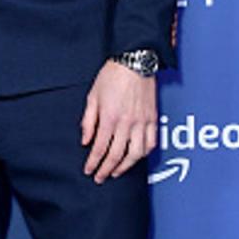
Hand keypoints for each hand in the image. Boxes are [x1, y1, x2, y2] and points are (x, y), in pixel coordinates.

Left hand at [81, 60, 157, 182]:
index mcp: (109, 117)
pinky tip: (136, 158)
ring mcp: (142, 122)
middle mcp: (127, 123)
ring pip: (135, 154)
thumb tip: (86, 141)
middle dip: (106, 170)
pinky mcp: (153, 119)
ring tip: (116, 172)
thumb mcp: (93, 96)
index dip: (93, 163)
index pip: (100, 148)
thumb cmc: (112, 75)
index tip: (88, 170)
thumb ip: (88, 121)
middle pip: (116, 155)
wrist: (135, 61)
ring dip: (125, 167)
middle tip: (100, 177)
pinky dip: (143, 154)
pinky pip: (151, 143)